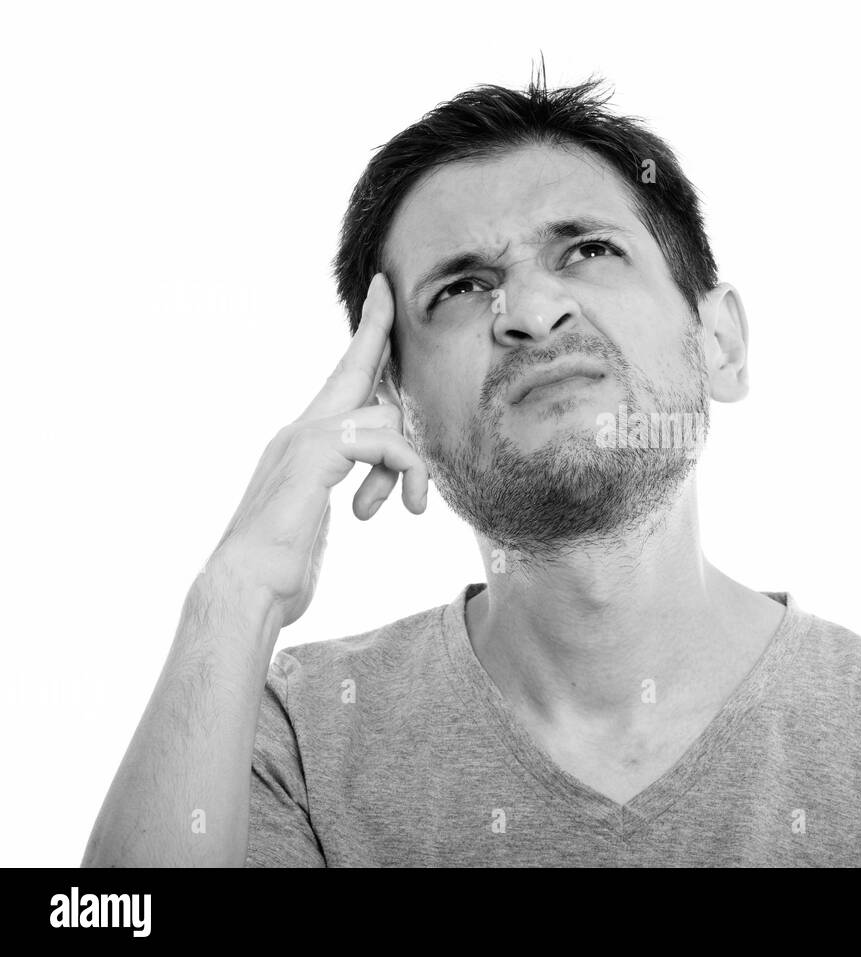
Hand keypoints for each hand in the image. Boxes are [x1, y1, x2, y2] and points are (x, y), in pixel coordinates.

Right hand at [208, 273, 427, 626]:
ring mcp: (305, 439)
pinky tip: (406, 507)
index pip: (338, 382)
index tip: (376, 297)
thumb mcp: (315, 519)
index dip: (363, 341)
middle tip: (385, 288)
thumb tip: (366, 485)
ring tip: (408, 507)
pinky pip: (388, 442)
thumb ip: (336, 490)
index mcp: (301, 444)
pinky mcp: (317, 454)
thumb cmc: (279, 569)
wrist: (244, 589)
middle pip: (352, 368)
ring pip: (386, 418)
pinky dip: (408, 471)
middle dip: (375, 329)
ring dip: (410, 465)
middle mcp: (299, 431)